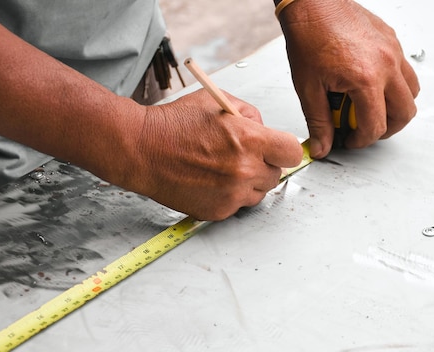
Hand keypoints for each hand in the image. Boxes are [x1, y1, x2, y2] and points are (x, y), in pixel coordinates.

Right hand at [127, 89, 302, 220]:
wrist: (141, 149)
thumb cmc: (175, 124)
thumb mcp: (219, 101)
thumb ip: (250, 114)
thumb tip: (265, 129)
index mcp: (249, 140)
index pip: (291, 153)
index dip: (284, 150)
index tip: (277, 149)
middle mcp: (244, 170)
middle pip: (276, 175)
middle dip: (263, 164)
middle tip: (241, 155)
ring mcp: (232, 194)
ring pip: (259, 192)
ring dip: (248, 182)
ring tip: (223, 167)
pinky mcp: (219, 210)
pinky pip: (238, 205)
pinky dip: (229, 195)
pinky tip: (210, 180)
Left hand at [278, 0, 419, 157]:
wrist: (313, 4)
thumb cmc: (309, 37)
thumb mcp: (308, 87)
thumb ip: (318, 122)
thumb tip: (322, 146)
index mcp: (365, 79)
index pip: (376, 126)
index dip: (361, 140)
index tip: (350, 139)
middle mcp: (386, 64)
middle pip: (405, 113)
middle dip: (387, 128)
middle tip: (366, 130)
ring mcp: (393, 51)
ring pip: (412, 91)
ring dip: (396, 107)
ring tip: (372, 108)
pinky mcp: (392, 40)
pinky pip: (405, 70)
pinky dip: (394, 83)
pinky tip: (370, 83)